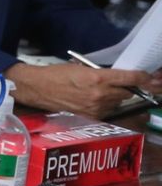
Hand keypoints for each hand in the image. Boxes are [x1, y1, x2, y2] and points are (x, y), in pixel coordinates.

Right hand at [6, 62, 160, 116]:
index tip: (148, 78)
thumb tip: (117, 78)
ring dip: (113, 98)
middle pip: (126, 93)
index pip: (130, 79)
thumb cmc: (56, 74)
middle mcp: (100, 95)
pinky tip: (90, 100)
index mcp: (98, 79)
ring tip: (97, 92)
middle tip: (114, 84)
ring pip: (117, 103)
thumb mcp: (80, 68)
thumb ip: (101, 73)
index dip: (142, 78)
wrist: (37, 88)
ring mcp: (96, 108)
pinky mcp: (90, 117)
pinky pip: (106, 111)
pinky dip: (104, 106)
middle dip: (124, 89)